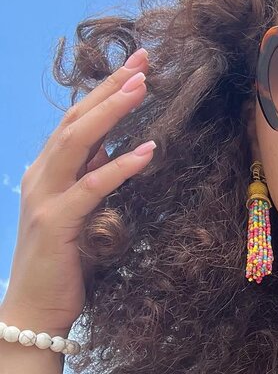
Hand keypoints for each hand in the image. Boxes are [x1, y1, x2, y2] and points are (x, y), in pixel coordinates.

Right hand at [2, 50, 155, 335]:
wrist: (35, 311)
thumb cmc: (64, 266)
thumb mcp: (82, 215)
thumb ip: (93, 183)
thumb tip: (120, 154)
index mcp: (47, 173)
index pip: (77, 122)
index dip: (105, 92)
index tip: (137, 69)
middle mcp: (41, 177)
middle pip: (77, 121)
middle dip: (110, 89)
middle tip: (144, 63)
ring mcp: (45, 198)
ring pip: (78, 143)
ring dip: (112, 113)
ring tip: (143, 89)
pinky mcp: (57, 224)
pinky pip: (92, 188)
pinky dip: (120, 166)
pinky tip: (147, 151)